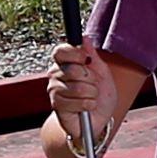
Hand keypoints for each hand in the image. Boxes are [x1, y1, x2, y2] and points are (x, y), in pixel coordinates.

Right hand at [38, 41, 126, 157]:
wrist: (99, 119)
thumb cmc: (100, 95)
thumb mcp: (102, 72)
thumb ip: (92, 55)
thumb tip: (84, 38)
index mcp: (65, 63)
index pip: (61, 51)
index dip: (75, 54)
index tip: (87, 60)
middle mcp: (56, 75)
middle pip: (73, 69)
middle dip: (90, 79)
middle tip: (92, 85)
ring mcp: (54, 90)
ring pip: (77, 87)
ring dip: (91, 94)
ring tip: (90, 97)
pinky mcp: (57, 106)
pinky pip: (77, 102)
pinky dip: (88, 105)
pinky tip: (87, 107)